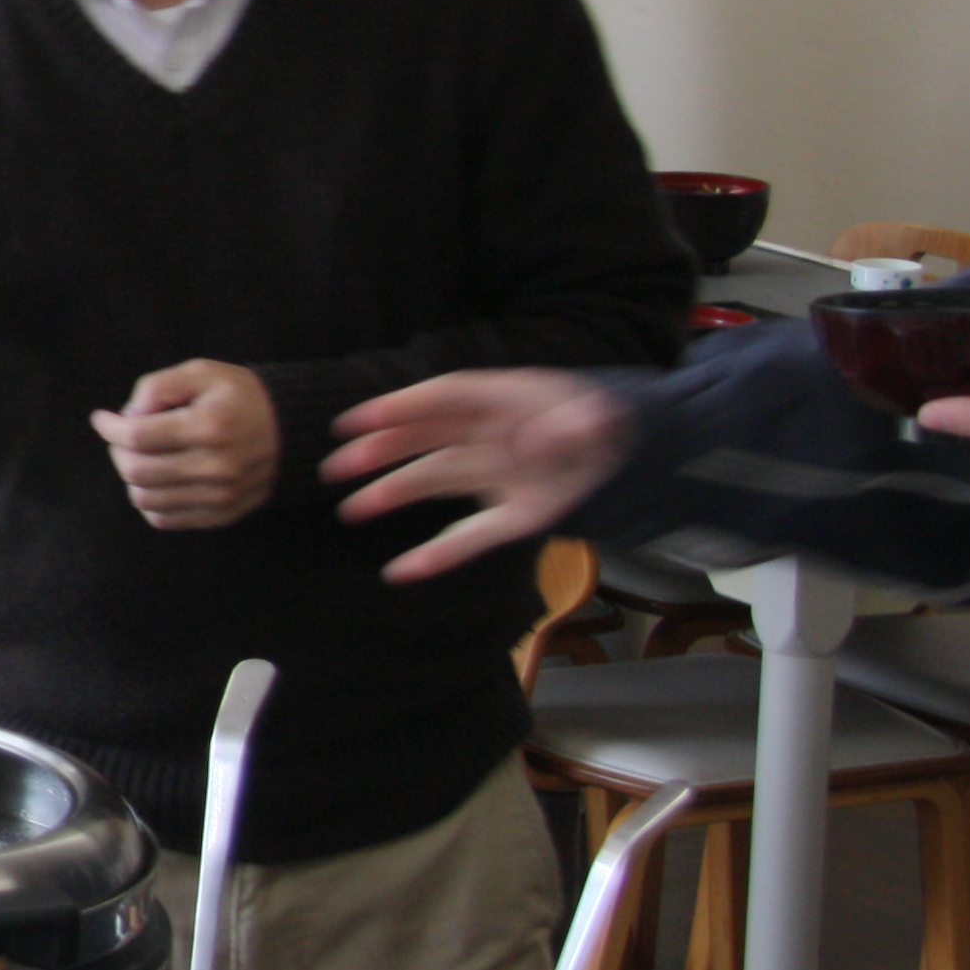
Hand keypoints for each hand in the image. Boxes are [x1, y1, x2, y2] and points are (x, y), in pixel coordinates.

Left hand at [90, 359, 279, 530]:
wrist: (292, 429)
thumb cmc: (240, 396)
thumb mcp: (202, 373)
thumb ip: (159, 386)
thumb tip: (129, 415)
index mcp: (209, 426)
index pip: (137, 436)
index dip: (109, 427)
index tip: (102, 419)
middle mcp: (216, 467)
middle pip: (137, 471)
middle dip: (118, 451)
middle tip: (123, 437)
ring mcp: (220, 496)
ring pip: (146, 500)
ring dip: (132, 477)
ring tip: (141, 456)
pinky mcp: (222, 515)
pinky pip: (165, 520)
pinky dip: (150, 501)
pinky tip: (158, 479)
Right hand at [323, 369, 632, 580]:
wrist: (633, 450)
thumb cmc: (603, 421)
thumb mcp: (602, 415)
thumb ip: (575, 424)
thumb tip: (537, 440)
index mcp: (507, 402)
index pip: (446, 397)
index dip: (401, 406)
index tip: (357, 420)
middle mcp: (491, 437)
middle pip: (427, 440)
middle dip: (381, 451)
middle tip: (336, 468)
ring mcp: (499, 476)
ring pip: (437, 483)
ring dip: (394, 494)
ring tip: (353, 510)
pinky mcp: (515, 515)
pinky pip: (473, 536)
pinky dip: (439, 554)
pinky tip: (404, 572)